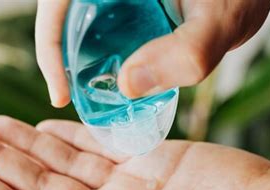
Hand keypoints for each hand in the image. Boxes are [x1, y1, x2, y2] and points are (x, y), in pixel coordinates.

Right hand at [35, 0, 269, 106]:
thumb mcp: (221, 21)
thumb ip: (187, 53)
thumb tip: (125, 86)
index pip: (56, 4)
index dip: (48, 48)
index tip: (61, 95)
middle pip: (64, 15)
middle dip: (62, 58)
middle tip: (77, 99)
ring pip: (80, 21)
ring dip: (80, 58)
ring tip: (96, 94)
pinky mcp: (125, 2)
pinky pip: (100, 24)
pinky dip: (100, 53)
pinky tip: (119, 77)